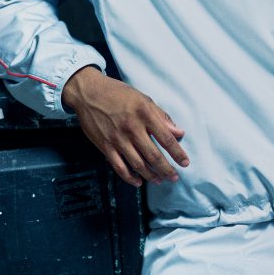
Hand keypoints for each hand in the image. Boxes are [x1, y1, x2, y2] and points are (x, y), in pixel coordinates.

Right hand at [62, 66, 189, 186]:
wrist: (88, 92)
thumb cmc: (118, 93)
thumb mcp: (143, 98)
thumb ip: (161, 116)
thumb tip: (178, 132)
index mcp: (144, 114)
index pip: (166, 138)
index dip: (177, 153)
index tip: (185, 162)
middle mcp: (132, 128)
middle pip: (153, 155)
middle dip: (166, 169)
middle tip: (174, 177)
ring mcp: (117, 138)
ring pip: (138, 164)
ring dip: (151, 175)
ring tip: (160, 180)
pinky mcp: (105, 146)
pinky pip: (119, 166)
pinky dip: (130, 177)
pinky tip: (138, 181)